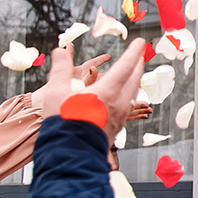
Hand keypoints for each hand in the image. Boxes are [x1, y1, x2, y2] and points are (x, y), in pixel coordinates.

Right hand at [37, 41, 152, 133]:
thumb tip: (60, 51)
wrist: (70, 155)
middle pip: (134, 79)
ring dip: (135, 80)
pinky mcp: (116, 128)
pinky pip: (128, 106)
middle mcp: (119, 103)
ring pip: (133, 94)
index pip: (126, 66)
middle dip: (137, 65)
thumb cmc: (64, 123)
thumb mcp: (57, 92)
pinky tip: (124, 98)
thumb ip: (60, 69)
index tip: (140, 43)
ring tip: (133, 74)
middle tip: (139, 56)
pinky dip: (129, 95)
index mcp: (108, 91)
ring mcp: (120, 117)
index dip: (133, 52)